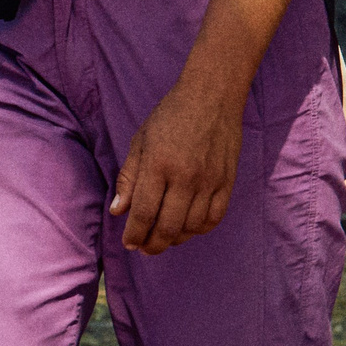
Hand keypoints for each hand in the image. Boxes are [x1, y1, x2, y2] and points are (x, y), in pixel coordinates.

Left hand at [111, 75, 244, 255]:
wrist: (211, 97)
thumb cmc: (169, 116)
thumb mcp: (140, 141)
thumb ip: (129, 177)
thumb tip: (118, 210)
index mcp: (158, 165)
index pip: (144, 212)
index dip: (134, 234)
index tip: (129, 243)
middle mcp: (185, 177)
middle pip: (168, 226)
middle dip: (153, 244)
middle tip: (145, 248)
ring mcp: (209, 181)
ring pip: (192, 227)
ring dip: (175, 239)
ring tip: (163, 237)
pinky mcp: (227, 183)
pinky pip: (214, 218)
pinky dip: (199, 230)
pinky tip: (187, 228)